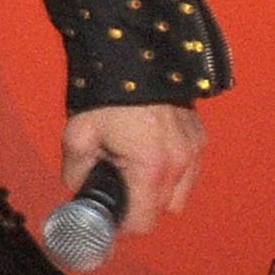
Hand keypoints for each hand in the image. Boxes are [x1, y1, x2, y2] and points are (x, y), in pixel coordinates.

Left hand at [62, 102, 204, 237]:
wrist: (133, 50)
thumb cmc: (105, 94)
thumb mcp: (78, 135)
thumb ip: (75, 173)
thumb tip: (78, 189)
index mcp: (151, 168)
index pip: (141, 224)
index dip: (120, 224)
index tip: (106, 213)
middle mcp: (180, 163)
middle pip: (160, 211)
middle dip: (136, 206)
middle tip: (115, 185)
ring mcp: (193, 149)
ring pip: (178, 194)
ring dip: (157, 192)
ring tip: (133, 169)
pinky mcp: (199, 135)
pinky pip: (188, 171)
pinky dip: (171, 172)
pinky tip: (148, 153)